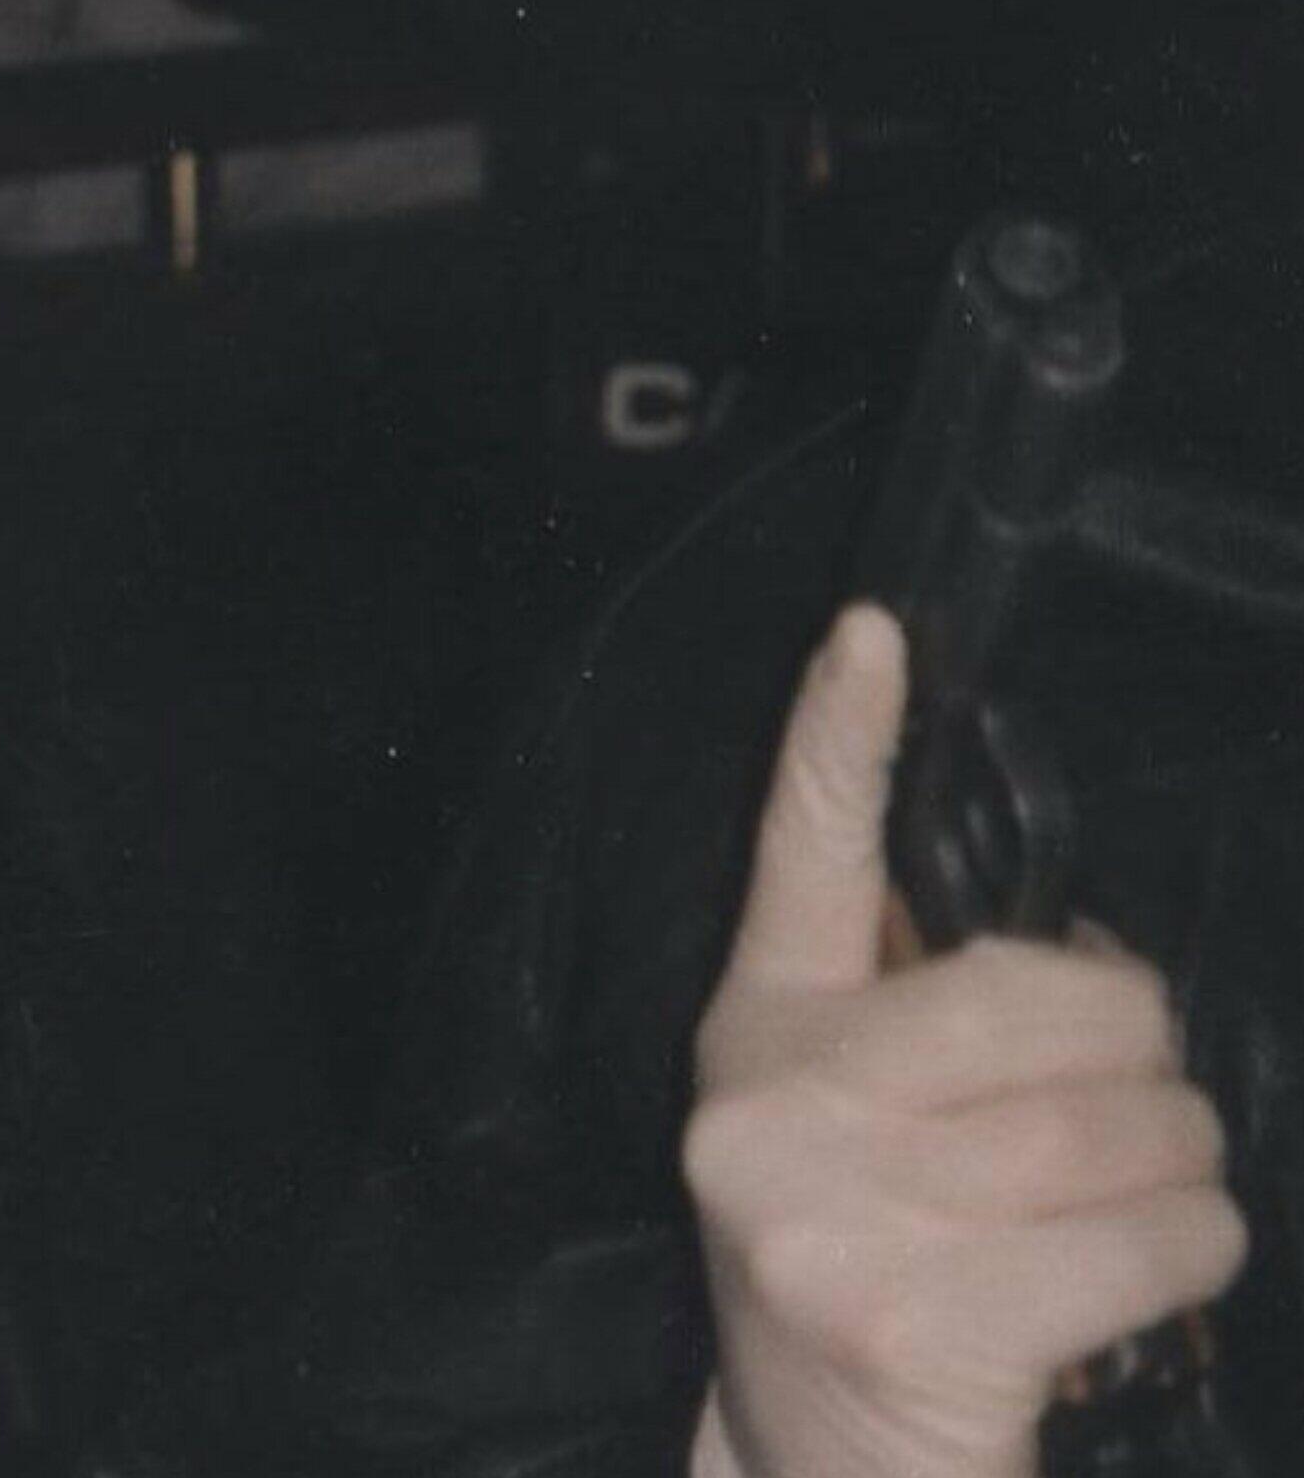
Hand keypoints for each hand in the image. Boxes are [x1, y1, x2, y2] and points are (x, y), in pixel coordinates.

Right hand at [683, 604, 1244, 1477]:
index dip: (838, 731)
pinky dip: (1191, 1251)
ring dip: (1183, 1165)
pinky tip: (1155, 1275)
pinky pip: (1142, 1239)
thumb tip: (1088, 968)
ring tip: (1150, 1201)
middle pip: (1034, 1002)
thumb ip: (919, 1035)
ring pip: (1111, 1126)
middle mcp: (772, 1106)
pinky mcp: (918, 1319)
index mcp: (757, 1033)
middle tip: (1145, 1098)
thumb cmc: (866, 1277)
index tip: (874, 631)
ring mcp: (834, 1212)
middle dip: (1140, 1051)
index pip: (798, 855)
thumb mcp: (841, 1135)